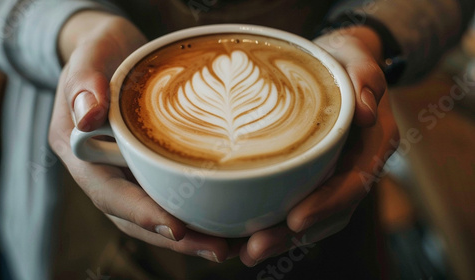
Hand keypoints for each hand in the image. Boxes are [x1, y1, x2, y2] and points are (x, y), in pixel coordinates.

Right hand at [49, 11, 230, 261]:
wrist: (112, 49)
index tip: (178, 229)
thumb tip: (87, 115)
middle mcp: (101, 170)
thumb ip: (84, 81)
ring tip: (227, 246)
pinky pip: (168, 194)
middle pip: (135, 216)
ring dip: (189, 234)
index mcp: (79, 151)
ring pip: (153, 212)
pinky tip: (223, 218)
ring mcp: (125, 171)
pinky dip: (193, 211)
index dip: (141, 213)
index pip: (108, 192)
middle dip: (175, 238)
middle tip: (217, 250)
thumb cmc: (100, 50)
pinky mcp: (146, 166)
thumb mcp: (89, 55)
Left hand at [238, 26, 398, 265]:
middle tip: (255, 249)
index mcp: (373, 144)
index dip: (328, 205)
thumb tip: (367, 112)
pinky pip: (303, 203)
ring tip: (247, 251)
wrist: (338, 62)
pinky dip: (280, 221)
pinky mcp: (317, 174)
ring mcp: (337, 173)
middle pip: (331, 210)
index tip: (296, 220)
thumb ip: (366, 77)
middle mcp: (357, 165)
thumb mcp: (357, 57)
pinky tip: (249, 232)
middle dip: (295, 234)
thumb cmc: (344, 59)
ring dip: (284, 237)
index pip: (354, 182)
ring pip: (316, 216)